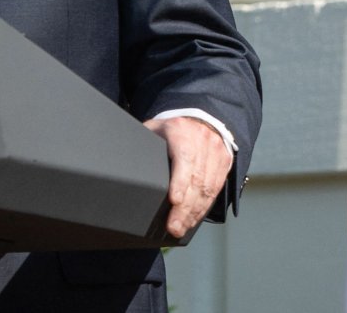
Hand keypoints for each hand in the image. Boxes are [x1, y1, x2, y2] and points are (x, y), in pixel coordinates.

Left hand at [144, 115, 231, 237]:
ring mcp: (216, 151)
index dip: (180, 180)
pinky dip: (204, 207)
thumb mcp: (153, 130)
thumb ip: (143, 144)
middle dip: (184, 207)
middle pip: (196, 178)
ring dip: (194, 212)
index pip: (184, 157)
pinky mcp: (225, 162)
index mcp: (180, 130)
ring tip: (180, 228)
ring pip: (208, 187)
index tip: (174, 200)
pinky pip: (216, 189)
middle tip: (173, 227)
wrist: (199, 118)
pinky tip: (193, 219)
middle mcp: (202, 140)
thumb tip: (121, 163)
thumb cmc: (169, 130)